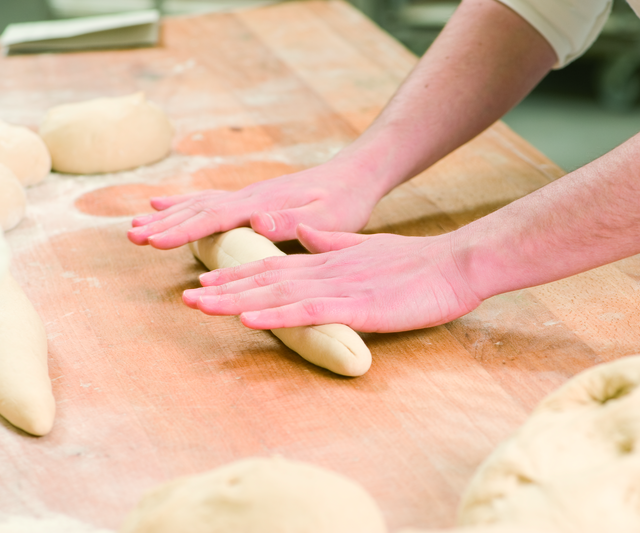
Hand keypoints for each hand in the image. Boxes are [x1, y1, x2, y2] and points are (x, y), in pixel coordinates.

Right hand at [127, 162, 380, 248]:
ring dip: (167, 215)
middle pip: (197, 209)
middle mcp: (248, 196)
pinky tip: (165, 205)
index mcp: (262, 203)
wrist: (353, 175)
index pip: (214, 217)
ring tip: (135, 225)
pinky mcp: (250, 198)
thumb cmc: (345, 201)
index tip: (153, 241)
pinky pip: (208, 201)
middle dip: (163, 223)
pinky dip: (183, 204)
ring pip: (198, 204)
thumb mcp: (329, 216)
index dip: (182, 230)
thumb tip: (257, 218)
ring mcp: (247, 195)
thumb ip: (293, 220)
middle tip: (130, 236)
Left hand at [182, 225, 482, 332]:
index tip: (207, 282)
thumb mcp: (364, 248)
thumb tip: (304, 233)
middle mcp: (323, 270)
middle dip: (224, 290)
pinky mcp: (356, 305)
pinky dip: (275, 315)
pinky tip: (248, 318)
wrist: (453, 263)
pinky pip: (308, 311)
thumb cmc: (414, 262)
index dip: (238, 275)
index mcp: (326, 260)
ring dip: (236, 300)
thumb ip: (331, 241)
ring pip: (277, 294)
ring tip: (200, 306)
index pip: (273, 267)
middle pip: (265, 280)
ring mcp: (338, 287)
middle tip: (186, 299)